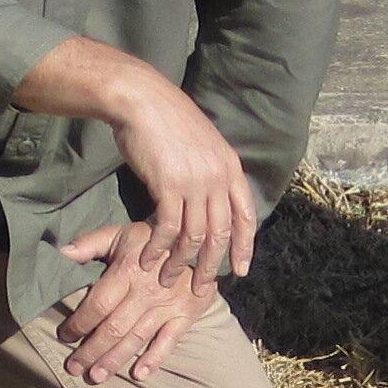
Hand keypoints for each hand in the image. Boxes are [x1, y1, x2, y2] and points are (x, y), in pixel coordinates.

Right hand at [11, 36, 260, 282]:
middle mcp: (218, 177)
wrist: (142, 100)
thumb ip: (209, 172)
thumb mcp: (201, 145)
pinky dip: (158, 247)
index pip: (246, 216)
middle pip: (221, 232)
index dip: (244, 246)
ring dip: (181, 261)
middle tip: (201, 288)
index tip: (239, 270)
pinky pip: (167, 228)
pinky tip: (148, 259)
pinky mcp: (169, 185)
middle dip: (212, 265)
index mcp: (230, 167)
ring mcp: (195, 182)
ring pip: (194, 235)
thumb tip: (207, 199)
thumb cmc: (166, 120)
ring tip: (169, 278)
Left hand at [51, 230, 217, 382]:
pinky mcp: (186, 315)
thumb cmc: (148, 243)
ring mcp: (167, 305)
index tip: (64, 336)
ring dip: (114, 361)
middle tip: (73, 367)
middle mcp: (147, 291)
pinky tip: (138, 375)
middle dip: (91, 351)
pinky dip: (155, 359)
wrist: (194, 242)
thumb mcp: (119, 235)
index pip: (98, 304)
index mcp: (127, 271)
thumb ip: (89, 244)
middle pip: (113, 328)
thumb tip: (61, 253)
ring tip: (95, 377)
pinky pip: (169, 341)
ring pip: (136, 339)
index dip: (78, 323)